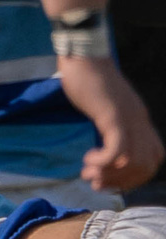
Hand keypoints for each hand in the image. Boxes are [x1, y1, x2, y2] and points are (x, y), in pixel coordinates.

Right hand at [57, 55, 164, 190]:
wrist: (85, 57)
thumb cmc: (89, 79)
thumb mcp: (107, 106)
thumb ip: (112, 122)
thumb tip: (105, 142)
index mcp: (140, 120)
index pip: (154, 158)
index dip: (134, 176)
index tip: (110, 178)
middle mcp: (140, 122)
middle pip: (146, 166)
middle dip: (121, 182)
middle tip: (97, 182)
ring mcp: (128, 119)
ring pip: (134, 163)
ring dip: (110, 175)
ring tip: (89, 173)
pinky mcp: (113, 117)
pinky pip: (117, 151)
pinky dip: (103, 162)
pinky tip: (88, 159)